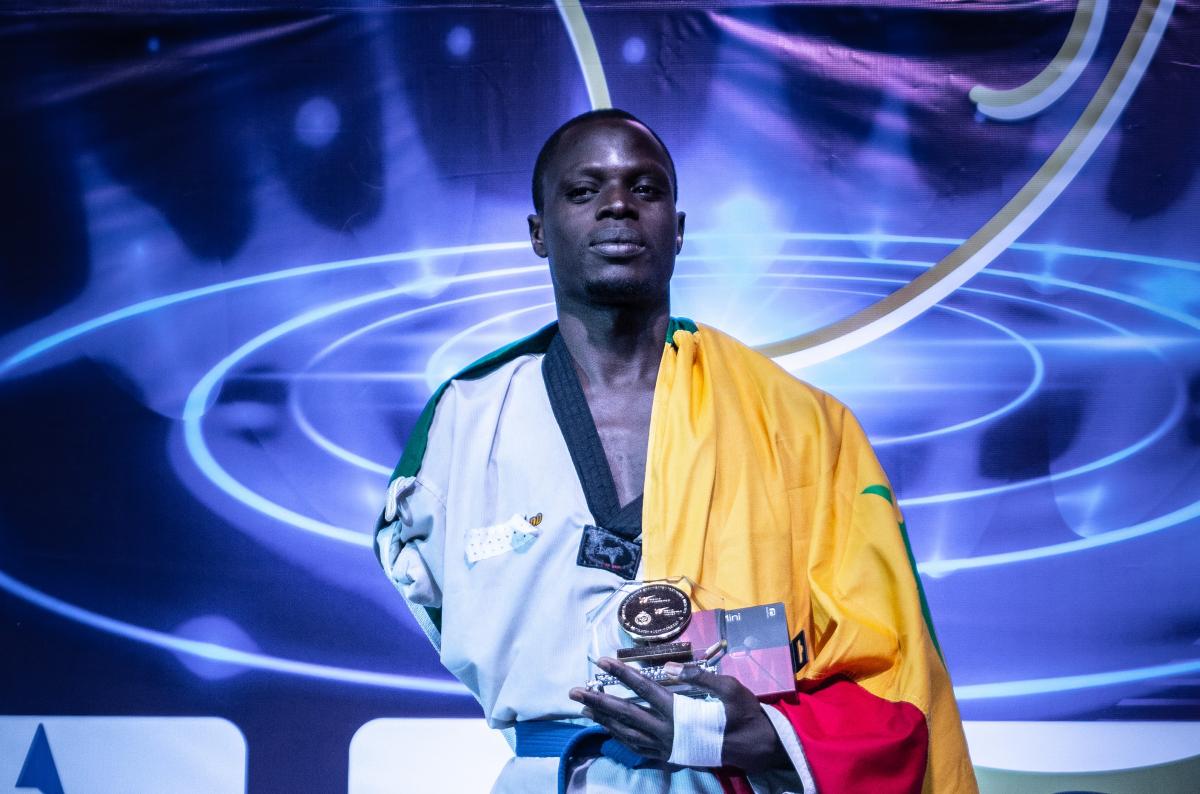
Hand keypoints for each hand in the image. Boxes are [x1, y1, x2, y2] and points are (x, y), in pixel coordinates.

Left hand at [568, 658, 789, 772]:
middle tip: (573, 691)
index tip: (601, 661)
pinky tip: (611, 730)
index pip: (642, 688)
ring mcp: (666, 747)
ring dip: (604, 719)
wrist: (757, 750)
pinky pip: (637, 747)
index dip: (620, 674)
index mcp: (678, 712)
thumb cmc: (745, 715)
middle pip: (624, 714)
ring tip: (585, 708)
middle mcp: (666, 731)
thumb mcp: (730, 689)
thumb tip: (671, 667)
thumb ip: (699, 677)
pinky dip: (620, 737)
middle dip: (597, 701)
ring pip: (626, 732)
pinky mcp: (670, 756)